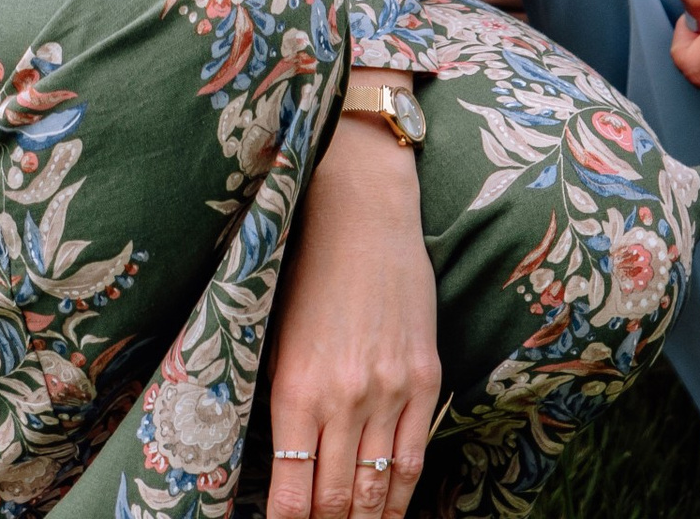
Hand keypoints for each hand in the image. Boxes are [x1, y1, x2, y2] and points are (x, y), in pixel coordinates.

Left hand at [265, 106, 438, 518]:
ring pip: (377, 488)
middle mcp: (344, 398)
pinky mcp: (423, 377)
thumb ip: (285, 406)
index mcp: (296, 390)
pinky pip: (414, 455)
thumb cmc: (306, 271)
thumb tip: (286, 469)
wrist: (362, 212)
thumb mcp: (276, 339)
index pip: (293, 496)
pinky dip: (400, 493)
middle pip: (336, 502)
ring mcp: (389, 390)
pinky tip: (390, 512)